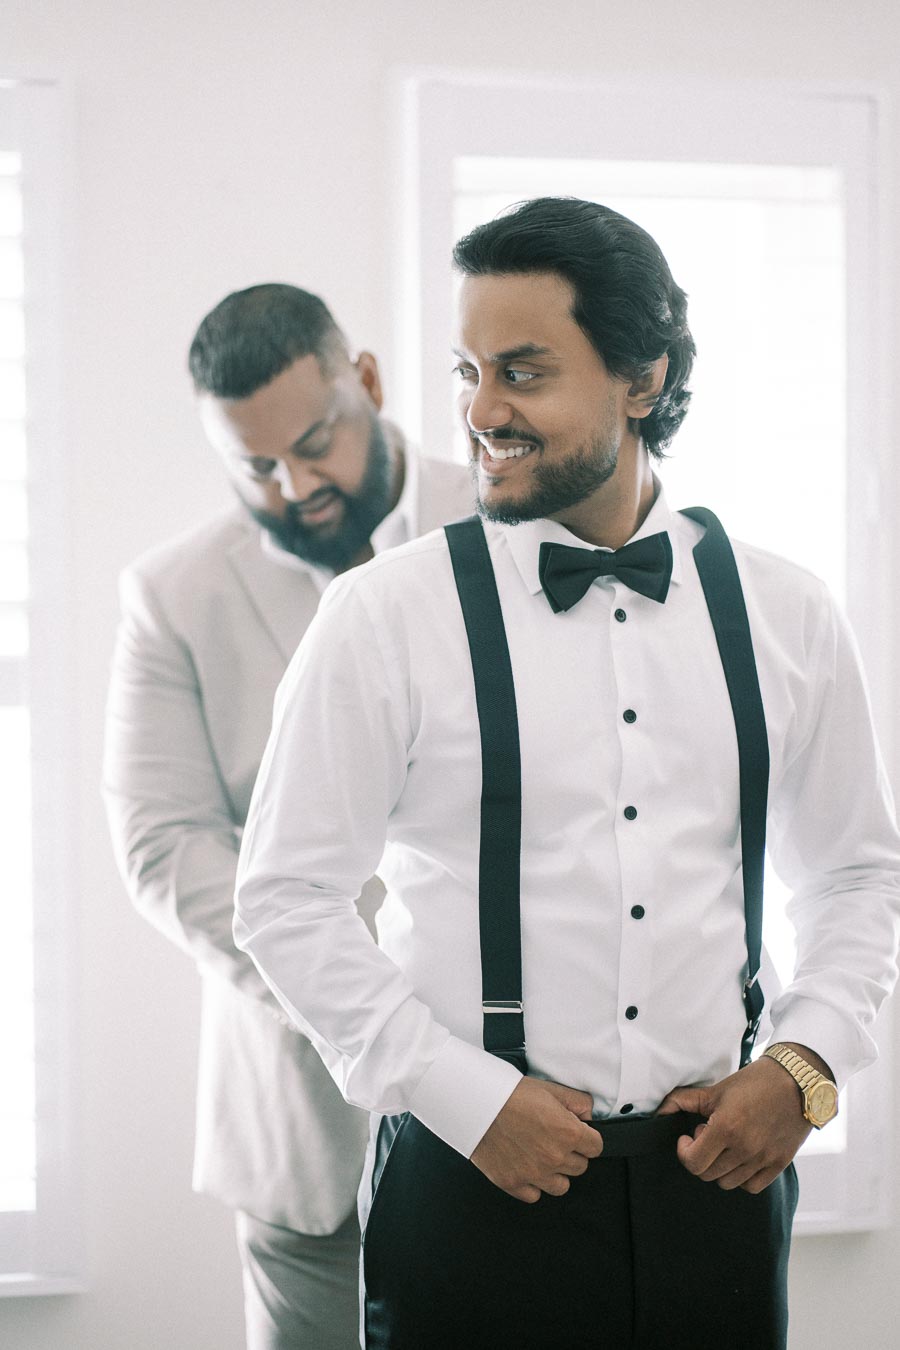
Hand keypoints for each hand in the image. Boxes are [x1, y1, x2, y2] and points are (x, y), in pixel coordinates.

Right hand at [470, 1077, 602, 1203]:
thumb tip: (589, 1116)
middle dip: (572, 1153)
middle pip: (580, 1167)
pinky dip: (533, 1184)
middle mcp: (554, 1157)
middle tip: (554, 1138)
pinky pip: (535, 1195)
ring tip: (542, 1154)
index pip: (596, 1147)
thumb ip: (579, 1102)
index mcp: (568, 1133)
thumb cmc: (511, 1094)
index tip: (578, 1134)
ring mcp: (534, 1174)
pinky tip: (527, 1166)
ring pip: (562, 1185)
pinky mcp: (513, 1183)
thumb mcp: (551, 1089)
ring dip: (556, 1172)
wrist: (477, 1103)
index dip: (588, 1138)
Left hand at [657, 1057, 811, 1192]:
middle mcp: (745, 1148)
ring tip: (727, 1143)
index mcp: (727, 1128)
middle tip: (709, 1135)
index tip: (689, 1137)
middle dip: (701, 1156)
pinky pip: (751, 1187)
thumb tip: (659, 1111)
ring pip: (727, 1183)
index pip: (693, 1162)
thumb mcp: (716, 1090)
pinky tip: (741, 1155)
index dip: (684, 1151)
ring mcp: (763, 1159)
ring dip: (720, 1166)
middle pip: (707, 1174)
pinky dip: (741, 1176)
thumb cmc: (754, 1082)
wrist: (797, 1081)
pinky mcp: (779, 1164)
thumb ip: (684, 1101)